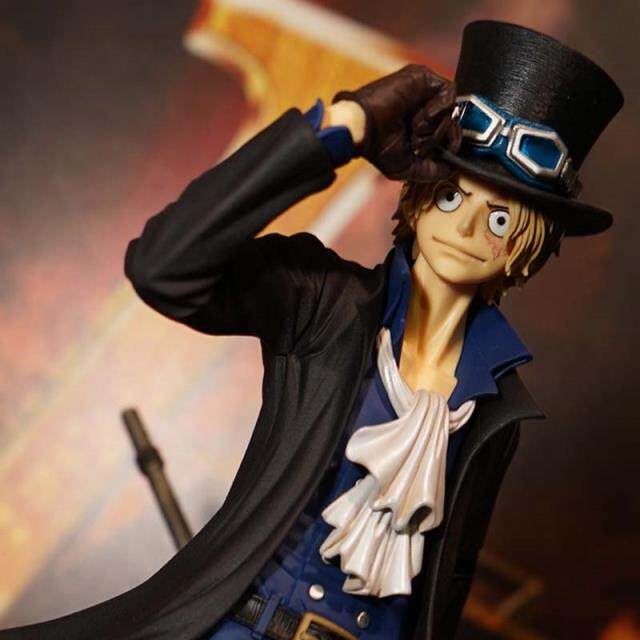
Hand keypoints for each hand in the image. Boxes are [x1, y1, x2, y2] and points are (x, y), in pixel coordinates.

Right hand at [333, 64, 456, 181]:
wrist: (364, 128)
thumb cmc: (377, 147)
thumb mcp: (406, 167)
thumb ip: (430, 171)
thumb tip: (450, 170)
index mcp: (418, 124)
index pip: (446, 130)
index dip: (449, 143)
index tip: (445, 153)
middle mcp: (422, 106)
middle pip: (452, 119)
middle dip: (443, 137)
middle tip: (425, 144)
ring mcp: (423, 91)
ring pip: (451, 108)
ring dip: (435, 125)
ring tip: (413, 128)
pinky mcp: (424, 77)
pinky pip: (448, 92)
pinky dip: (439, 109)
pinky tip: (421, 117)